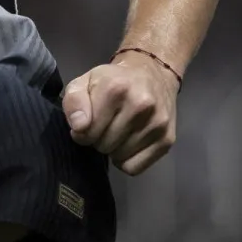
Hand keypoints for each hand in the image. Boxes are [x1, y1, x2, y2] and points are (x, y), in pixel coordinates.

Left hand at [63, 51, 179, 175]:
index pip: (87, 132)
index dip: (81, 132)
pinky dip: (127, 161)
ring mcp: (157, 123)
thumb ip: (74, 102)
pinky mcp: (167, 139)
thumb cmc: (112, 80)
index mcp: (116, 89)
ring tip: (117, 131)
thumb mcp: (84, 82)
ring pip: (119, 158)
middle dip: (98, 140)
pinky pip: (135, 168)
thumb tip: (79, 128)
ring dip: (113, 150)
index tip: (87, 124)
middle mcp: (141, 105)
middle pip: (104, 146)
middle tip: (104, 126)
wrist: (152, 74)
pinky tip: (128, 143)